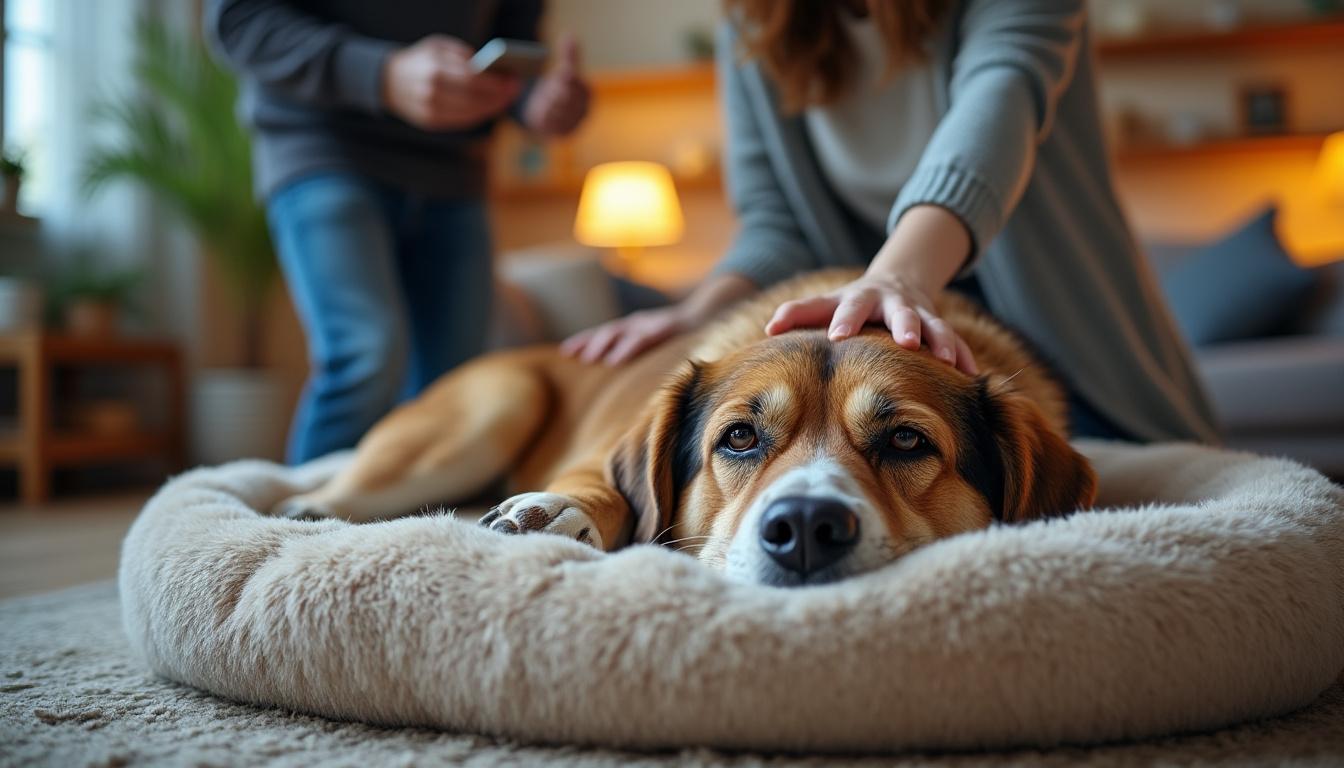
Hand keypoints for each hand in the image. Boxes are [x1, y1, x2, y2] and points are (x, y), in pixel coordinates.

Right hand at [382, 36, 520, 129]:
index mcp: (434, 70)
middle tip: (513, 91)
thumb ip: (463, 56)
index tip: (512, 80)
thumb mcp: (438, 47)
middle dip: (498, 97)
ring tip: (504, 100)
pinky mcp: (432, 124)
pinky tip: (489, 108)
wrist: (388, 81)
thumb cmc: (420, 60)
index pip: (473, 80)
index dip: (496, 83)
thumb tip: (491, 70)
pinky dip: (479, 115)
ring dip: (492, 108)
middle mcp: (432, 93)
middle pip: (475, 99)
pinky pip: (462, 122)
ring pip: (471, 114)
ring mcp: (431, 111)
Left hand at [522, 34, 589, 136]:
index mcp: (587, 93)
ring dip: (552, 106)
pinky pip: (555, 126)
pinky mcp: (561, 134)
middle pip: (572, 99)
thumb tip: (570, 35)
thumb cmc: (558, 89)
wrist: (550, 116)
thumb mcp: (563, 72)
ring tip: (544, 100)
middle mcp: (583, 110)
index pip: (580, 84)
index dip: (570, 77)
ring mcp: (573, 123)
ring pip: (563, 113)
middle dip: (560, 92)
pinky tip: (541, 114)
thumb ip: (568, 56)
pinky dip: (548, 119)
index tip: (562, 70)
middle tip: (551, 87)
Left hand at [560, 304, 694, 365]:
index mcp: (635, 326)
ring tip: (588, 359)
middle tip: (567, 354)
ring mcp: (652, 324)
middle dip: (586, 341)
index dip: (584, 340)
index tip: (564, 351)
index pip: (605, 332)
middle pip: (607, 330)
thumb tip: (623, 370)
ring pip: (621, 332)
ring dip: (602, 345)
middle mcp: (639, 322)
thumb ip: (642, 353)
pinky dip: (626, 349)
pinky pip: (643, 340)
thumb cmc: (683, 335)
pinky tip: (615, 361)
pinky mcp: (666, 328)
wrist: (710, 316)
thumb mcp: (658, 344)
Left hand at [765, 273, 977, 374]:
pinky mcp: (940, 326)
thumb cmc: (852, 304)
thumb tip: (768, 327)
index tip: (837, 336)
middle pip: (901, 312)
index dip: (845, 320)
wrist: (898, 283)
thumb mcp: (827, 304)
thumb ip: (799, 313)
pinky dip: (963, 355)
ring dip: (941, 341)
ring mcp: (920, 314)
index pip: (850, 307)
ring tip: (947, 360)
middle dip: (905, 325)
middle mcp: (893, 304)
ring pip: (935, 326)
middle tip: (908, 342)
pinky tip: (971, 374)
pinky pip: (955, 341)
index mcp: (861, 299)